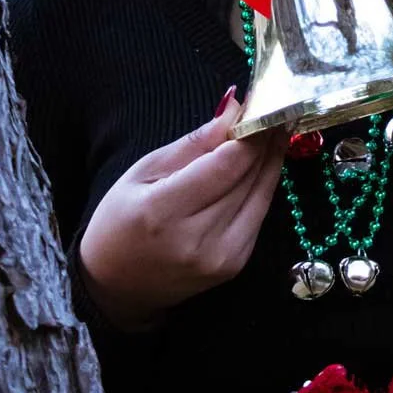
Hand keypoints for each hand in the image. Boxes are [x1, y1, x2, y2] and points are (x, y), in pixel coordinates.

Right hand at [77, 90, 287, 330]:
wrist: (116, 286)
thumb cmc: (119, 222)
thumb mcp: (142, 172)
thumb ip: (192, 144)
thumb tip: (233, 109)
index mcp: (163, 212)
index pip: (225, 165)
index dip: (250, 133)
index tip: (263, 105)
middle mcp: (197, 240)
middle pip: (248, 179)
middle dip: (265, 142)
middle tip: (276, 111)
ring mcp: (220, 259)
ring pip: (261, 197)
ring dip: (271, 162)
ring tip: (276, 131)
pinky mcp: (233, 267)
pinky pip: (258, 216)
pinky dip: (263, 187)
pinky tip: (265, 164)